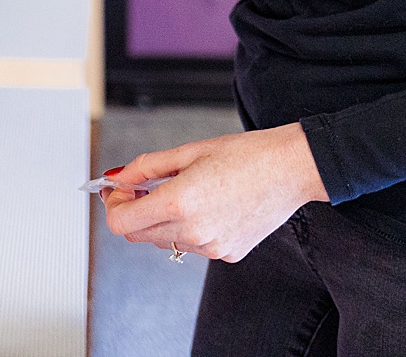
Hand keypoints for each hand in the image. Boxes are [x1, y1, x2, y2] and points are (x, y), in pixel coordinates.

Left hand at [101, 123, 329, 262]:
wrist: (291, 169)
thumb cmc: (246, 155)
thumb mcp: (188, 151)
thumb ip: (146, 166)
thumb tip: (118, 176)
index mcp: (179, 203)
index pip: (121, 222)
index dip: (113, 205)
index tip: (118, 190)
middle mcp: (193, 232)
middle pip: (138, 234)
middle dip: (133, 210)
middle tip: (141, 186)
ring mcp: (211, 248)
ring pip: (165, 240)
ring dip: (161, 219)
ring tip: (183, 191)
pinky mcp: (227, 254)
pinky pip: (192, 245)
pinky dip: (188, 228)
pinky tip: (208, 206)